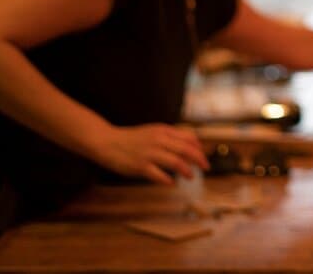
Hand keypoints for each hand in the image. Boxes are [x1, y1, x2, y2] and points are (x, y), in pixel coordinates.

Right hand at [89, 124, 209, 184]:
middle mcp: (158, 140)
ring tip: (191, 176)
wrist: (107, 141)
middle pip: (186, 150)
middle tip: (206, 168)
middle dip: (199, 160)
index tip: (204, 156)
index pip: (189, 138)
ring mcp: (149, 153)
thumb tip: (192, 144)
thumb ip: (170, 137)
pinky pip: (159, 175)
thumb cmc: (132, 139)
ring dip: (187, 171)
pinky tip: (172, 183)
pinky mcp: (140, 166)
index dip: (199, 148)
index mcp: (163, 131)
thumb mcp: (154, 132)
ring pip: (176, 162)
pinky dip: (168, 180)